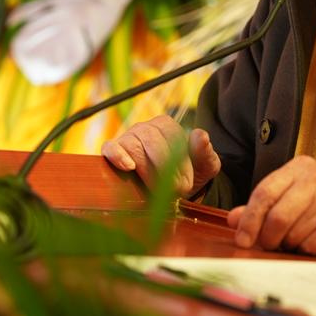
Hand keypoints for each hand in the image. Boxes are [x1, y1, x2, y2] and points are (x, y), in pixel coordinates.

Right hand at [102, 116, 221, 197]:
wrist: (170, 190)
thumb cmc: (188, 174)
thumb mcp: (204, 165)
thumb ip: (205, 151)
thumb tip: (200, 135)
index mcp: (166, 125)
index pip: (171, 135)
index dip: (179, 161)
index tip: (185, 183)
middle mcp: (145, 128)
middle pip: (152, 140)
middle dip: (163, 168)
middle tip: (173, 190)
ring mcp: (128, 138)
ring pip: (133, 146)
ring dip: (146, 170)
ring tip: (156, 189)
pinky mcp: (113, 151)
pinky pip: (110, 148)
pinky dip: (117, 155)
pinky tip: (128, 167)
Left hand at [227, 156, 315, 253]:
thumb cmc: (310, 196)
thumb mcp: (285, 190)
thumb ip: (259, 204)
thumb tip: (233, 220)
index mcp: (298, 168)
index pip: (265, 193)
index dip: (250, 219)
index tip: (242, 240)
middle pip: (280, 217)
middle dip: (267, 237)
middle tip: (267, 244)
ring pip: (295, 235)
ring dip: (286, 244)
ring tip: (291, 238)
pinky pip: (312, 246)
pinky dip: (303, 249)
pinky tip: (308, 240)